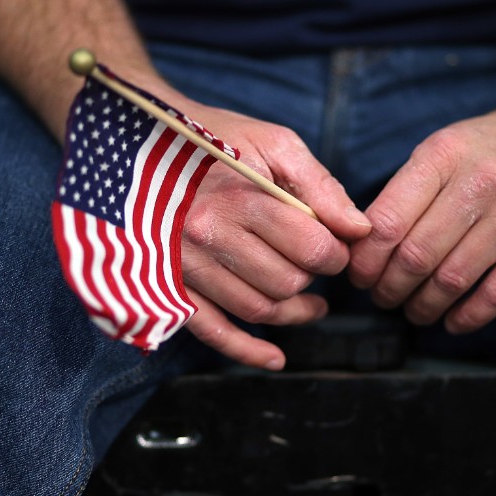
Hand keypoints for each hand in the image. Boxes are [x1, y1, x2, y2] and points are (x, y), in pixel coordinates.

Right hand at [158, 95, 372, 369]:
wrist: (135, 144)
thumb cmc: (210, 137)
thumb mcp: (271, 142)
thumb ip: (320, 186)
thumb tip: (359, 229)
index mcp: (240, 199)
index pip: (312, 247)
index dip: (337, 252)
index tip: (337, 246)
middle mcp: (210, 237)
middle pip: (286, 282)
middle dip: (314, 278)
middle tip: (318, 266)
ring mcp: (186, 266)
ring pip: (257, 309)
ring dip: (293, 312)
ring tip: (311, 304)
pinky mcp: (168, 286)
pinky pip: (211, 331)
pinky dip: (247, 350)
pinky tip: (275, 358)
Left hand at [347, 73, 495, 333]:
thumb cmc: (489, 149)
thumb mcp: (442, 150)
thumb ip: (404, 193)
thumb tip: (362, 247)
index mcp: (443, 155)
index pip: (388, 222)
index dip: (366, 261)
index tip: (359, 277)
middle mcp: (481, 181)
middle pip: (417, 256)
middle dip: (390, 289)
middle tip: (382, 298)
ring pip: (454, 279)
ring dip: (424, 306)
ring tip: (413, 310)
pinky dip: (468, 316)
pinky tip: (452, 321)